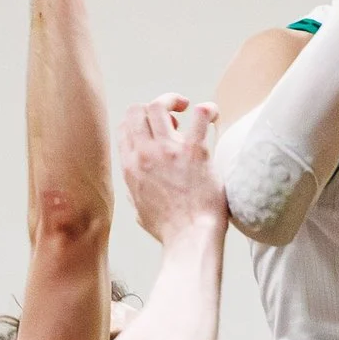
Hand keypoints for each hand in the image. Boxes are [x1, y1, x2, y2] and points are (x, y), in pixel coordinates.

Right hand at [120, 94, 225, 240]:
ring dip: (175, 101)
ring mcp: (168, 151)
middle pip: (138, 110)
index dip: (142, 121)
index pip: (125, 126)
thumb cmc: (169, 229)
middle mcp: (144, 154)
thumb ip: (134, 189)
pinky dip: (207, 109)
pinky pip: (200, 115)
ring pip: (160, 105)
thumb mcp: (138, 209)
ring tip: (189, 107)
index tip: (158, 131)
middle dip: (155, 105)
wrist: (191, 238)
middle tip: (174, 114)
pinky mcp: (195, 152)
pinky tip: (213, 114)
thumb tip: (136, 181)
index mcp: (130, 167)